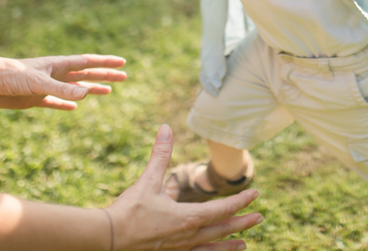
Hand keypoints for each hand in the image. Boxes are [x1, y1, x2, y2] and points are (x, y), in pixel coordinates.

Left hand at [0, 52, 127, 110]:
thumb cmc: (9, 76)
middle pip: (86, 75)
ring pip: (75, 88)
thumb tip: (87, 94)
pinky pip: (56, 102)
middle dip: (105, 76)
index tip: (122, 63)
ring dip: (91, 89)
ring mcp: (46, 87)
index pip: (88, 63)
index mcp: (58, 65)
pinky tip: (75, 106)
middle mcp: (55, 75)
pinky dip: (67, 104)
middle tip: (124, 77)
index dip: (106, 63)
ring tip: (108, 92)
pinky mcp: (34, 99)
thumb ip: (61, 89)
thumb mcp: (38, 83)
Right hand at [107, 125, 262, 250]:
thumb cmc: (128, 210)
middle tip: (260, 218)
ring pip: (212, 248)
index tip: (256, 194)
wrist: (107, 239)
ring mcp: (180, 249)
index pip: (224, 209)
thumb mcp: (147, 181)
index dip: (241, 201)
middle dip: (243, 223)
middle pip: (223, 229)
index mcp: (188, 218)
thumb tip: (167, 128)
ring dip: (230, 244)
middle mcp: (189, 236)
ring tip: (244, 244)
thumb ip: (160, 155)